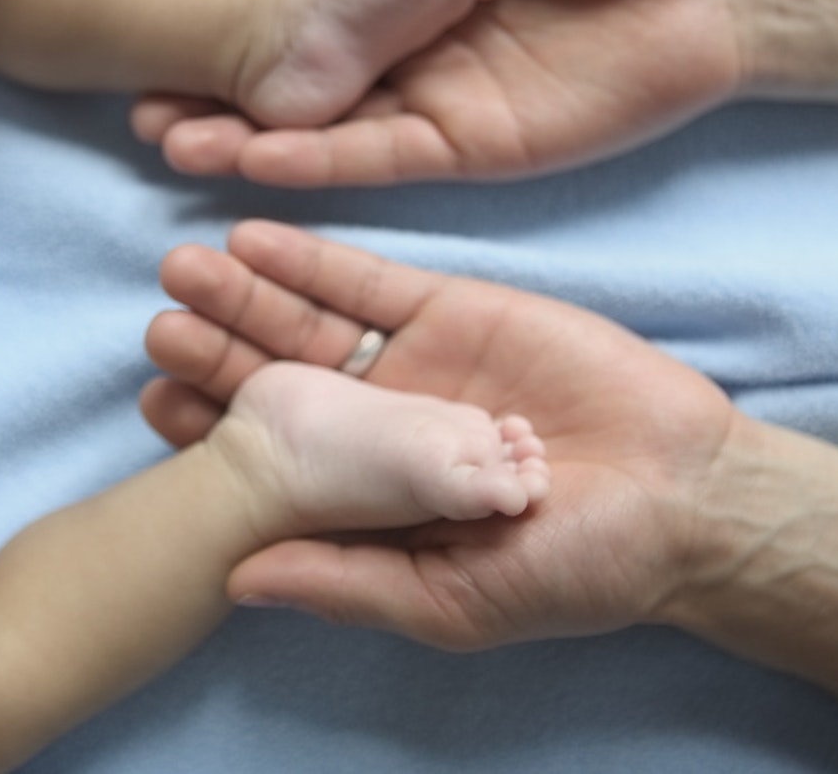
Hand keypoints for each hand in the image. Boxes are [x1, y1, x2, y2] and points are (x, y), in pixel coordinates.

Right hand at [132, 0, 742, 185]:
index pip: (315, 20)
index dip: (248, 36)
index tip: (169, 47)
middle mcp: (417, 58)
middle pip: (308, 88)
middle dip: (229, 105)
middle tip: (148, 117)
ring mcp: (441, 108)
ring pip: (332, 133)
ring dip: (257, 145)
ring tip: (181, 147)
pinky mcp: (474, 149)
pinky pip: (386, 156)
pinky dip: (325, 160)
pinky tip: (262, 160)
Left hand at [140, 220, 738, 648]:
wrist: (684, 498)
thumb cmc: (574, 569)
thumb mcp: (452, 598)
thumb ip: (346, 581)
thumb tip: (235, 580)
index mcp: (367, 494)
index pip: (270, 461)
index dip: (211, 435)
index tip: (153, 406)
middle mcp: (377, 423)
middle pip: (277, 381)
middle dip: (216, 351)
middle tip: (158, 324)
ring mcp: (412, 362)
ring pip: (309, 324)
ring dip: (247, 295)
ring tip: (187, 266)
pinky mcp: (454, 310)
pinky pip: (369, 282)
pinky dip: (313, 260)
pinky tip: (257, 238)